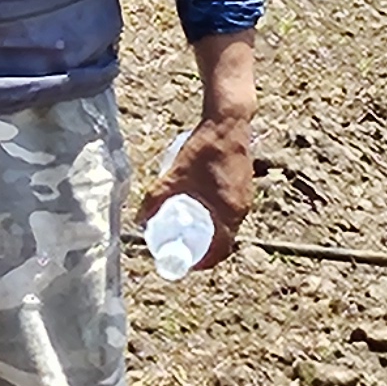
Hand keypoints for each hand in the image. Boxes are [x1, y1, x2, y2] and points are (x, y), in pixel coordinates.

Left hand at [136, 112, 253, 273]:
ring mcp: (245, 196)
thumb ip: (156, 199)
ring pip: (229, 224)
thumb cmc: (203, 149)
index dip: (204, 262)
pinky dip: (218, 215)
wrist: (228, 122)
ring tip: (190, 227)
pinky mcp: (243, 184)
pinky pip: (232, 209)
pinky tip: (201, 205)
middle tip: (185, 245)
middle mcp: (241, 208)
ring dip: (212, 230)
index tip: (189, 263)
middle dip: (205, 247)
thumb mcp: (175, 176)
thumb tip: (140, 219)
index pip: (221, 251)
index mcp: (228, 213)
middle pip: (225, 239)